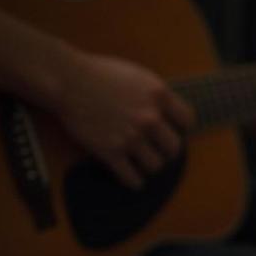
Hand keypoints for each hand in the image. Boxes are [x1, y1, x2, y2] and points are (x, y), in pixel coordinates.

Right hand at [52, 51, 194, 188]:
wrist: (67, 80)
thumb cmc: (100, 73)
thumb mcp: (138, 76)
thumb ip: (156, 96)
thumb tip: (170, 114)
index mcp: (159, 95)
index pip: (188, 121)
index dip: (182, 128)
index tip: (173, 131)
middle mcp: (149, 118)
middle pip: (175, 149)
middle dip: (167, 151)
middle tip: (158, 150)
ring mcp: (131, 137)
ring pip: (156, 166)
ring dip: (150, 166)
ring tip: (142, 162)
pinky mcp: (111, 152)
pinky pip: (132, 178)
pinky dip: (134, 181)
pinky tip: (132, 177)